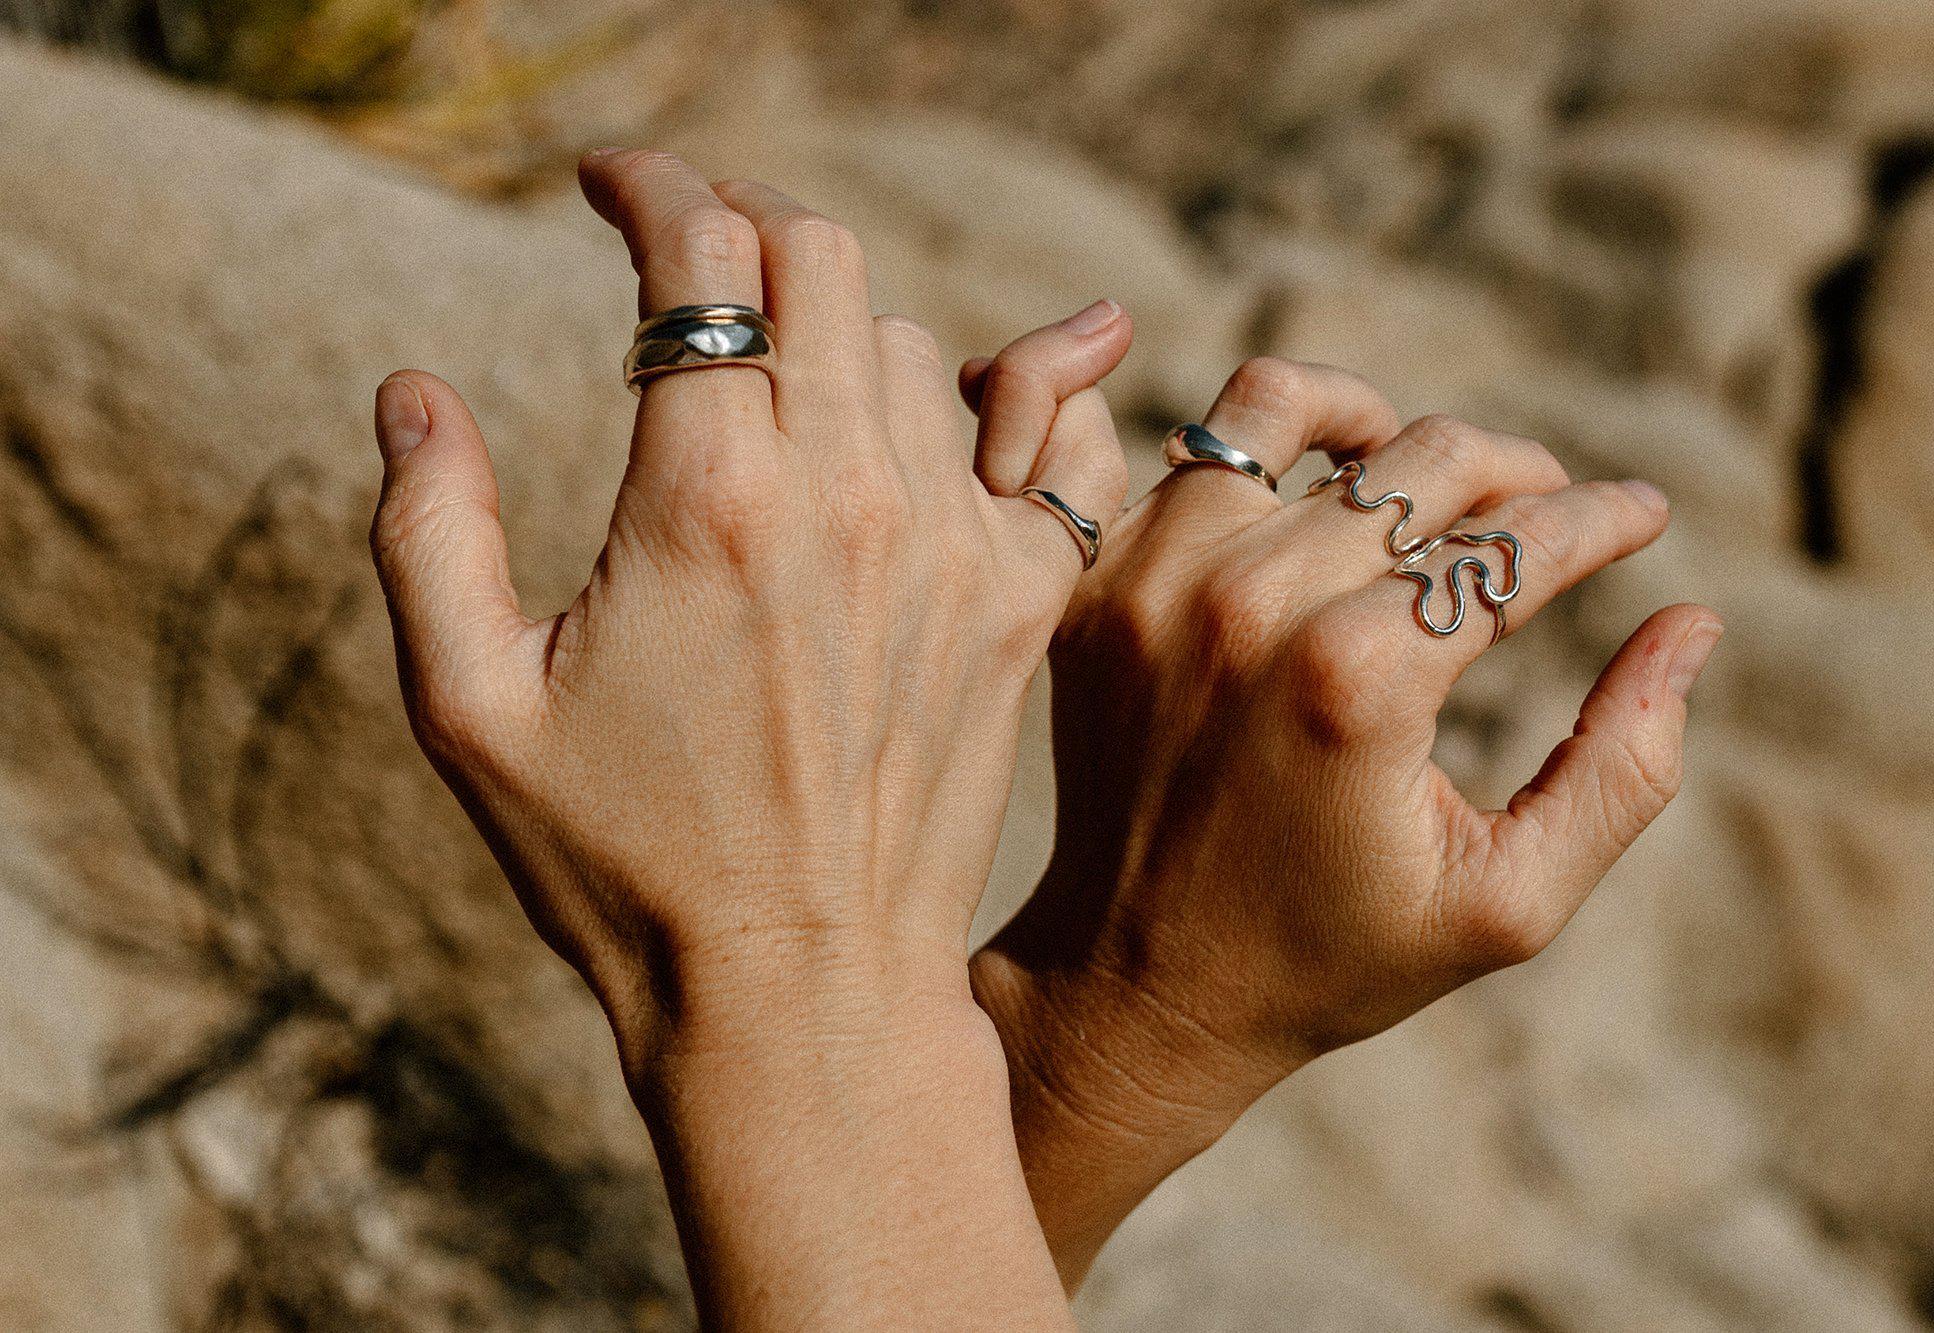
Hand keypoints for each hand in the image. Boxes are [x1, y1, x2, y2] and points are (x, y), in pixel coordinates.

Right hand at [369, 148, 1130, 1326]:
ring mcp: (954, 542)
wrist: (803, 996)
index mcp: (707, 495)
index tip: (607, 187)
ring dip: (839, 330)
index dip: (647, 186)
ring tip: (780, 379)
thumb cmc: (619, 869)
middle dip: (744, 225)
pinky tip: (980, 393)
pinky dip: (1015, 393)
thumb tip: (411, 389)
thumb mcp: (470, 708)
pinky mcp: (1023, 602)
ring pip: (915, 343)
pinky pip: (1051, 440)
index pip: (700, 251)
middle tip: (693, 253)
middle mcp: (851, 492)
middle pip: (820, 256)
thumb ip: (427, 528)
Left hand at [960, 355, 1720, 1284]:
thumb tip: (1695, 625)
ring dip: (1387, 432)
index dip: (1605, 520)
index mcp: (1359, 681)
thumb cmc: (1335, 957)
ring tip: (1434, 483)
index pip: (1518, 544)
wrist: (1139, 984)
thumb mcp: (1507, 900)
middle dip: (1521, 474)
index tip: (1646, 514)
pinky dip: (1271, 448)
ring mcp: (1160, 581)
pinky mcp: (1104, 581)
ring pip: (1297, 411)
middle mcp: (1250, 605)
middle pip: (1427, 461)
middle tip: (1556, 506)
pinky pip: (1198, 450)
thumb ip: (1623, 768)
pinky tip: (1319, 493)